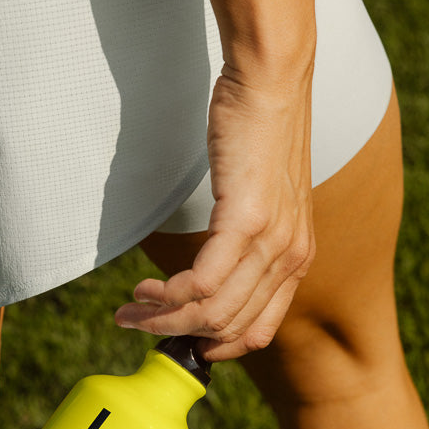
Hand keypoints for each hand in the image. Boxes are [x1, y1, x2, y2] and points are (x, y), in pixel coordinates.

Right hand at [115, 61, 315, 360]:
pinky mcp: (245, 220)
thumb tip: (214, 271)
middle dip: (175, 335)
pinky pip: (202, 282)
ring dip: (163, 319)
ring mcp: (271, 241)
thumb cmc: (260, 132)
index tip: (177, 339)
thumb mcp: (266, 199)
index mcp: (298, 258)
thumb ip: (250, 240)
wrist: (269, 81)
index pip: (257, 331)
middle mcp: (290, 257)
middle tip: (135, 323)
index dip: (213, 348)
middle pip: (228, 328)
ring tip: (131, 308)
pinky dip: (168, 295)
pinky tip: (145, 288)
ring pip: (213, 312)